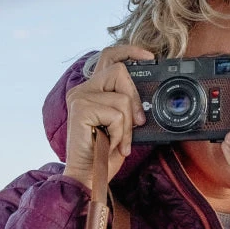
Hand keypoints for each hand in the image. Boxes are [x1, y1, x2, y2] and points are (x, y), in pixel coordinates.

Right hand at [63, 44, 154, 189]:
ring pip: (121, 98)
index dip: (129, 52)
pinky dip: (121, 133)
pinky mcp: (81, 109)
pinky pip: (116, 114)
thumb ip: (129, 108)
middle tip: (137, 124)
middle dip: (134, 99)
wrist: (88, 176)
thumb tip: (146, 100)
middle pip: (119, 72)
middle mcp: (83, 89)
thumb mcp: (122, 127)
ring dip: (128, 125)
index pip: (109, 58)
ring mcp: (80, 97)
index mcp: (93, 90)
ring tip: (119, 141)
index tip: (149, 57)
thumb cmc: (104, 154)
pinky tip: (112, 144)